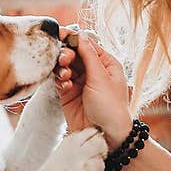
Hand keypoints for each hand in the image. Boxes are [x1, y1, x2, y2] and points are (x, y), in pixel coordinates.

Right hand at [54, 30, 133, 149]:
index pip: (87, 44)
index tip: (60, 34)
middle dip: (66, 54)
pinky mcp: (69, 94)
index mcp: (106, 64)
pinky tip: (65, 85)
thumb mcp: (101, 78)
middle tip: (64, 60)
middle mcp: (93, 71)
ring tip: (65, 76)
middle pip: (74, 53)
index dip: (74, 39)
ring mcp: (80, 83)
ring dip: (62, 68)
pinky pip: (60, 80)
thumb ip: (88, 55)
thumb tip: (79, 34)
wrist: (106, 136)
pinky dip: (60, 79)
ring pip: (65, 66)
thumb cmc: (111, 108)